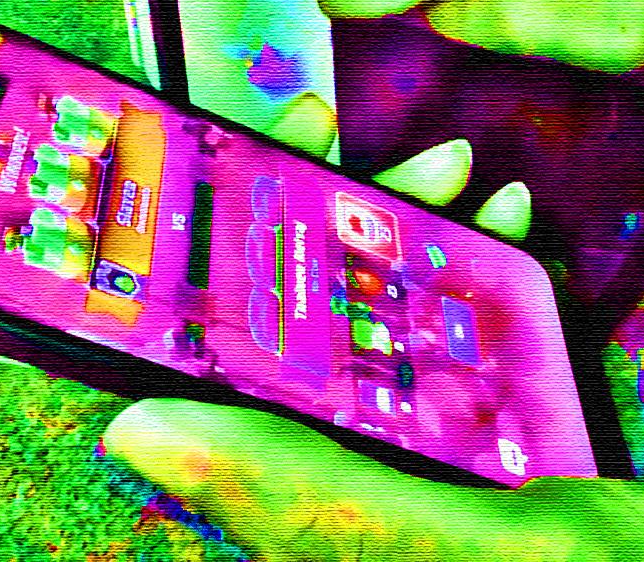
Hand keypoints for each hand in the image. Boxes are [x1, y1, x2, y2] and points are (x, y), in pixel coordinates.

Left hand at [100, 96, 643, 560]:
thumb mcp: (436, 546)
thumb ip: (296, 493)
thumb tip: (134, 431)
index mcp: (305, 490)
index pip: (220, 356)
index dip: (209, 252)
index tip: (222, 160)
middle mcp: (344, 458)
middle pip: (297, 308)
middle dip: (310, 209)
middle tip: (324, 124)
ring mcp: (419, 433)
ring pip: (383, 301)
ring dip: (408, 220)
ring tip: (454, 162)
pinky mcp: (483, 418)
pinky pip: (459, 320)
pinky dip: (481, 258)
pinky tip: (509, 216)